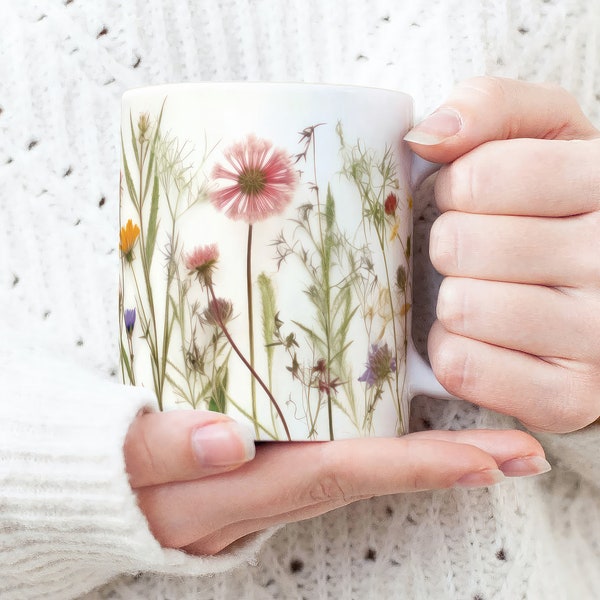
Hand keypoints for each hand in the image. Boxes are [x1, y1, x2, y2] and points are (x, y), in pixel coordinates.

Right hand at [124, 409, 547, 554]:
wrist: (75, 482)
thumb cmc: (90, 458)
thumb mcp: (111, 453)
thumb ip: (162, 448)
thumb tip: (228, 441)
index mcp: (222, 497)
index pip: (329, 473)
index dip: (404, 465)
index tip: (476, 459)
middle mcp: (251, 505)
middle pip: (358, 482)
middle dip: (441, 471)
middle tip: (516, 453)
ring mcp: (255, 498)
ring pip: (348, 479)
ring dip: (419, 465)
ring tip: (487, 449)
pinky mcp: (253, 481)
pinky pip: (324, 469)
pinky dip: (376, 459)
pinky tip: (410, 441)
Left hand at [405, 76, 599, 432]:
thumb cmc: (562, 209)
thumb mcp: (546, 138)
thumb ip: (492, 109)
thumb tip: (427, 135)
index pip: (478, 178)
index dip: (456, 187)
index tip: (475, 198)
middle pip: (459, 244)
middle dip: (453, 245)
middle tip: (481, 251)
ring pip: (460, 306)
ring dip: (455, 299)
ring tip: (488, 293)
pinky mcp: (571, 398)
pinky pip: (463, 365)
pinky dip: (456, 350)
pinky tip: (488, 338)